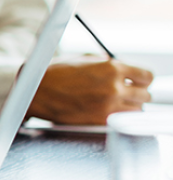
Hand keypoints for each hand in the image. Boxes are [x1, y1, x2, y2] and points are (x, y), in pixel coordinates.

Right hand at [28, 55, 152, 125]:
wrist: (34, 91)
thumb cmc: (53, 74)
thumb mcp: (82, 59)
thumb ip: (105, 63)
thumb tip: (120, 68)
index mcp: (110, 67)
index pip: (146, 76)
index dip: (142, 79)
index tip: (138, 81)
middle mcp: (113, 87)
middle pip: (145, 95)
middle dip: (136, 92)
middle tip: (125, 92)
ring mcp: (108, 106)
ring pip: (136, 110)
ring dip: (129, 106)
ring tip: (115, 102)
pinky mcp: (99, 120)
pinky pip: (121, 120)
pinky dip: (117, 116)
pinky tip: (106, 110)